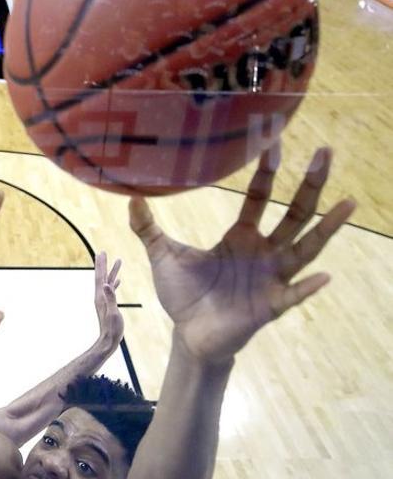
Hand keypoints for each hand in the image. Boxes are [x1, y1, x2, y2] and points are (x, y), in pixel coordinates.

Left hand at [94, 251, 123, 349]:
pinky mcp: (109, 305)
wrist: (108, 341)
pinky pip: (112, 290)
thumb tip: (106, 284)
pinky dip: (115, 282)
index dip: (101, 264)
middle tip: (102, 252)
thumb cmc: (112, 329)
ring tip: (118, 261)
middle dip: (103, 264)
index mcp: (101, 296)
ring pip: (108, 282)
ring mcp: (105, 300)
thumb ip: (110, 298)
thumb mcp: (113, 313)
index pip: (100, 276)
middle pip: (102, 276)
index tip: (101, 252)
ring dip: (112, 271)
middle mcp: (101, 296)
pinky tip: (118, 280)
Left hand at [129, 146, 355, 363]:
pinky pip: (293, 295)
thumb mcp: (164, 255)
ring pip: (305, 248)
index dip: (266, 172)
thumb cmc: (184, 296)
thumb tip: (130, 196)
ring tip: (348, 202)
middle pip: (293, 213)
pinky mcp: (270, 306)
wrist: (189, 336)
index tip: (274, 142)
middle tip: (326, 152)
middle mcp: (263, 252)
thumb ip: (148, 227)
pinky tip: (324, 276)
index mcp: (241, 236)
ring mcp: (270, 278)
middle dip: (309, 185)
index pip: (258, 198)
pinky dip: (307, 287)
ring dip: (326, 227)